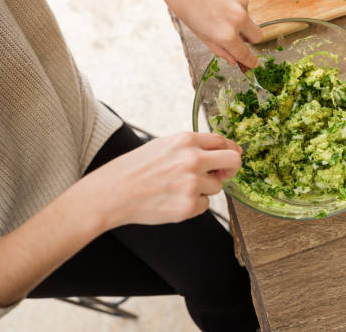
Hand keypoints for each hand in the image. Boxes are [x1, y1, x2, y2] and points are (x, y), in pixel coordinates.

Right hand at [91, 132, 241, 226]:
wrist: (112, 193)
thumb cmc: (135, 168)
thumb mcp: (163, 145)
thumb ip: (191, 147)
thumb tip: (221, 151)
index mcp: (185, 140)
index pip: (222, 141)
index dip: (230, 150)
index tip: (231, 156)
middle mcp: (192, 159)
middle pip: (233, 161)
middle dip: (231, 168)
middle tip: (222, 174)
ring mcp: (192, 183)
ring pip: (217, 186)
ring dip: (204, 188)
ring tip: (179, 188)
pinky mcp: (188, 205)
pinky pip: (205, 205)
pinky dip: (194, 204)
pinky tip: (173, 200)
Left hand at [143, 0, 261, 67]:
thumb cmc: (183, 3)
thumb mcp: (198, 32)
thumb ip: (218, 48)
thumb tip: (233, 59)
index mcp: (226, 35)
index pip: (245, 54)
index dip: (250, 60)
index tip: (253, 63)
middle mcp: (238, 18)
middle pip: (256, 35)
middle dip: (249, 37)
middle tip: (236, 31)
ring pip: (247, 12)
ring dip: (237, 10)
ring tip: (214, 0)